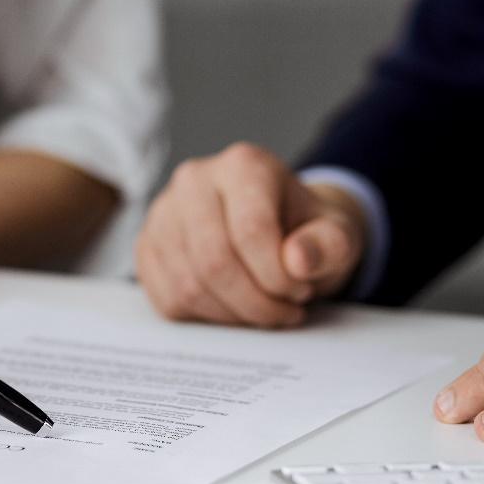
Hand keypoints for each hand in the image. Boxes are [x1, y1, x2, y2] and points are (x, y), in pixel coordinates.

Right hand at [135, 143, 366, 326]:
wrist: (280, 228)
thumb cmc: (306, 231)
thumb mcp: (337, 235)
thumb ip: (328, 245)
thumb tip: (297, 260)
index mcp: (243, 165)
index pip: (250, 231)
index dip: (278, 277)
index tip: (300, 292)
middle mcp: (194, 180)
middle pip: (214, 261)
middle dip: (256, 303)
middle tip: (283, 311)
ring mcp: (163, 213)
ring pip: (189, 286)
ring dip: (233, 315)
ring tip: (263, 310)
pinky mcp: (147, 246)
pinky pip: (168, 299)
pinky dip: (205, 317)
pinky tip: (233, 308)